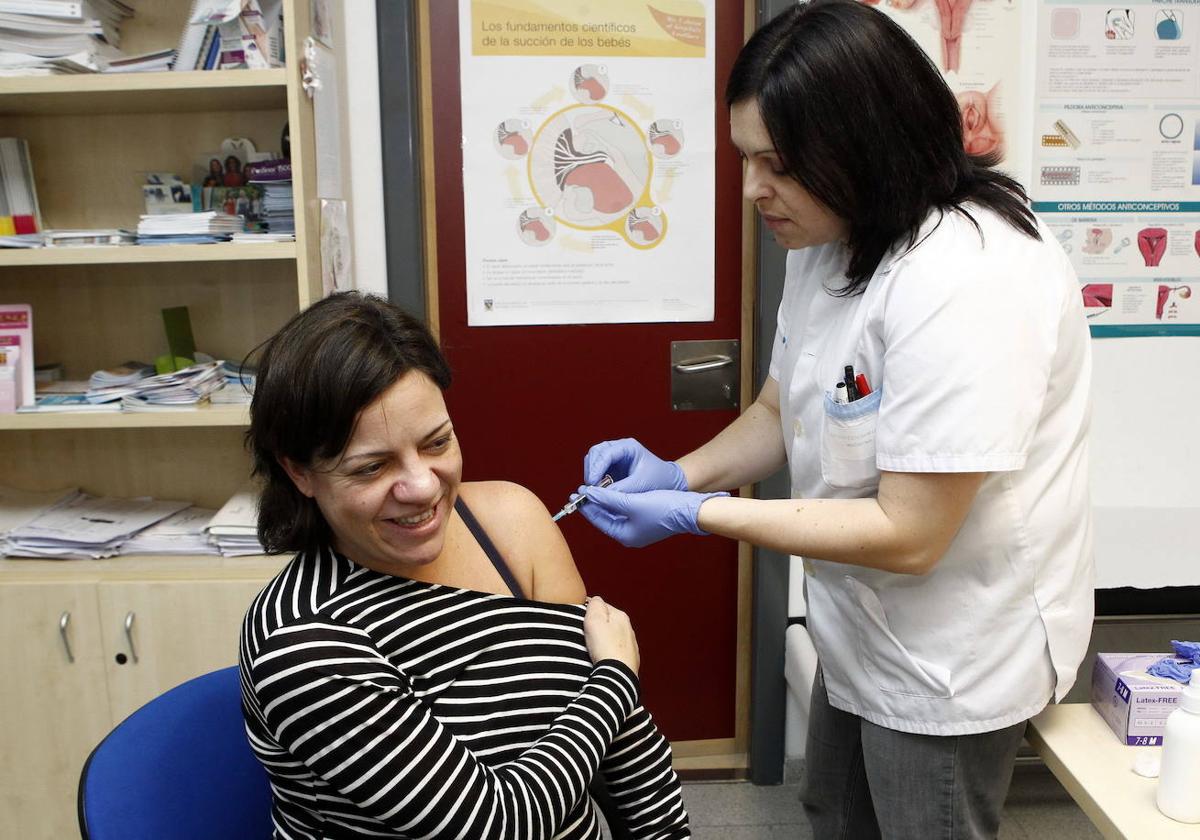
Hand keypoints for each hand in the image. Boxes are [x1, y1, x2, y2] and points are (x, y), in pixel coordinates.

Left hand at [576, 484, 728, 547]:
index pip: (599, 520)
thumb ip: (608, 498)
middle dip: (594, 503)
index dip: (587, 505)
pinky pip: (624, 508)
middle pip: (604, 517)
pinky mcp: (644, 518)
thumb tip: (588, 493)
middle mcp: (629, 534)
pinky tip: (610, 488)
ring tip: (593, 487)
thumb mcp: (632, 502)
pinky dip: (616, 499)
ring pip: (613, 511)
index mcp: (625, 536)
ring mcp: (637, 527)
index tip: (577, 492)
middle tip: (581, 489)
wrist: (690, 509)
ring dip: (604, 499)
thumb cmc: (663, 508)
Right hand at [584, 438, 687, 492]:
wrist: (668, 483)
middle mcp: (619, 448)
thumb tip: (599, 495)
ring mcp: (614, 457)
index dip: (596, 468)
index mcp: (628, 447)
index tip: (592, 483)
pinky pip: (597, 470)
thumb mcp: (640, 485)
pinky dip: (594, 479)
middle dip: (591, 469)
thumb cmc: (659, 480)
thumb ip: (620, 490)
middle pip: (595, 453)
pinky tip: (597, 490)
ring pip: (593, 460)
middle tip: (590, 487)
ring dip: (591, 474)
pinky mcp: (612, 467)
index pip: (606, 453)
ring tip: (593, 489)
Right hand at [584, 595, 639, 674]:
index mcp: (621, 616)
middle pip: (607, 622)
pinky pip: (615, 651)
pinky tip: (601, 658)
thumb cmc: (605, 648)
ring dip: (603, 640)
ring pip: (612, 636)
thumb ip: (595, 605)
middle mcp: (628, 629)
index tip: (579, 620)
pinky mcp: (629, 660)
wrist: (617, 676)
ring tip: (592, 648)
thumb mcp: (594, 620)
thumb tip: (596, 600)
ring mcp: (630, 645)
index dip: (588, 611)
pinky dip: (608, 652)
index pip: (602, 606)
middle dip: (597, 626)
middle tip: (584, 635)